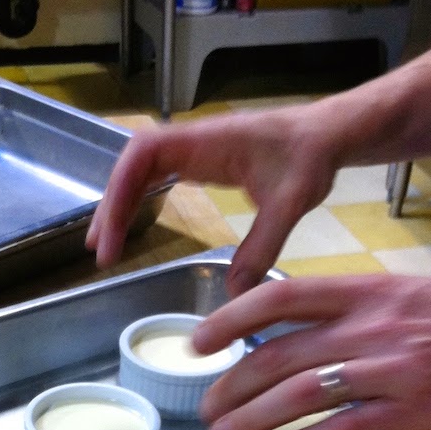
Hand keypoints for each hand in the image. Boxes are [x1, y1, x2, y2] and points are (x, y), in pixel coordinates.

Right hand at [85, 104, 338, 294]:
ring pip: (140, 171)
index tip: (112, 235)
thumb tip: (236, 295)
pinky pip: (158, 177)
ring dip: (120, 204)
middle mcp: (193, 141)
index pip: (143, 155)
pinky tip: (131, 226)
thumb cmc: (312, 156)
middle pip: (132, 165)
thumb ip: (262, 247)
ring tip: (105, 244)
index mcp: (206, 141)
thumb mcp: (291, 203)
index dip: (119, 192)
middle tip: (100, 250)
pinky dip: (139, 200)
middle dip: (111, 205)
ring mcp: (195, 150)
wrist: (330, 134)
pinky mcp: (201, 161)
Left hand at [192, 273, 430, 429]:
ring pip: (299, 396)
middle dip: (231, 386)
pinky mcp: (411, 414)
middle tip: (207, 408)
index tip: (200, 342)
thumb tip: (295, 331)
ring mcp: (393, 371)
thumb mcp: (412, 298)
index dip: (230, 319)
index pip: (282, 296)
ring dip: (250, 421)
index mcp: (370, 291)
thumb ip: (355, 310)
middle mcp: (374, 326)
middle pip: (279, 354)